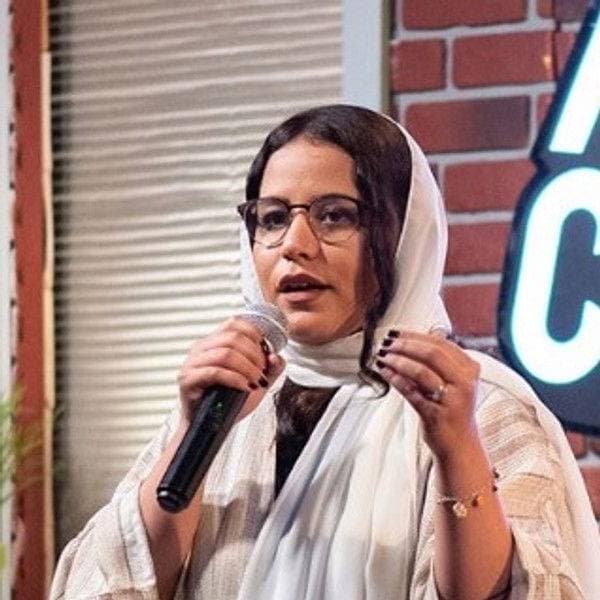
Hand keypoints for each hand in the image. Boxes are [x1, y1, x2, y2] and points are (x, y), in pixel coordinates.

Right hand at [177, 317, 284, 427]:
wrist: (211, 427)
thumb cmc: (229, 402)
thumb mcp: (257, 382)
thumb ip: (270, 368)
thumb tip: (275, 356)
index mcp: (214, 342)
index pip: (234, 323)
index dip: (254, 334)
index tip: (265, 351)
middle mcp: (200, 348)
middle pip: (233, 337)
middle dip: (254, 354)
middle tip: (262, 372)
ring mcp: (191, 363)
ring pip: (225, 353)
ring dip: (248, 368)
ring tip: (256, 382)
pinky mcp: (187, 379)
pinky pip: (215, 372)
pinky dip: (235, 379)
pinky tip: (245, 387)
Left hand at [374, 330, 480, 460]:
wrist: (460, 445)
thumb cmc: (452, 411)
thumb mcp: (453, 380)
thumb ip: (438, 359)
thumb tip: (412, 338)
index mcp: (469, 368)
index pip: (440, 342)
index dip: (415, 335)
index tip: (397, 332)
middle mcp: (464, 382)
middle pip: (431, 353)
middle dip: (405, 345)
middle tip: (387, 343)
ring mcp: (451, 399)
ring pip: (421, 371)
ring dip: (397, 361)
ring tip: (383, 357)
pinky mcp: (436, 414)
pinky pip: (412, 392)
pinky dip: (396, 380)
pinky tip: (385, 373)